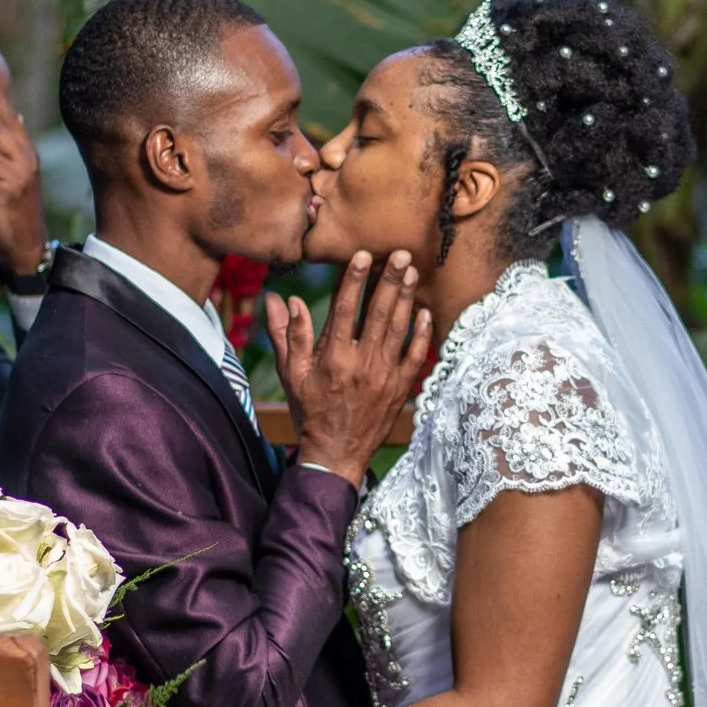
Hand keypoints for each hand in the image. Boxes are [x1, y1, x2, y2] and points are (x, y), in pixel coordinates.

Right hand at [269, 249, 432, 484]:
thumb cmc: (310, 412)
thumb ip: (288, 335)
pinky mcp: (400, 387)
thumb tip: (281, 299)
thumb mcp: (292, 375)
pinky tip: (425, 312)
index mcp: (333, 357)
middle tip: (401, 253)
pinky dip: (422, 334)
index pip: (345, 309)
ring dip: (407, 298)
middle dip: (390, 280)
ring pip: (399, 329)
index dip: (354, 279)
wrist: (336, 453)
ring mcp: (384, 375)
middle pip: (379, 313)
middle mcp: (361, 362)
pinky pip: (415, 356)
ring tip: (413, 272)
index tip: (362, 255)